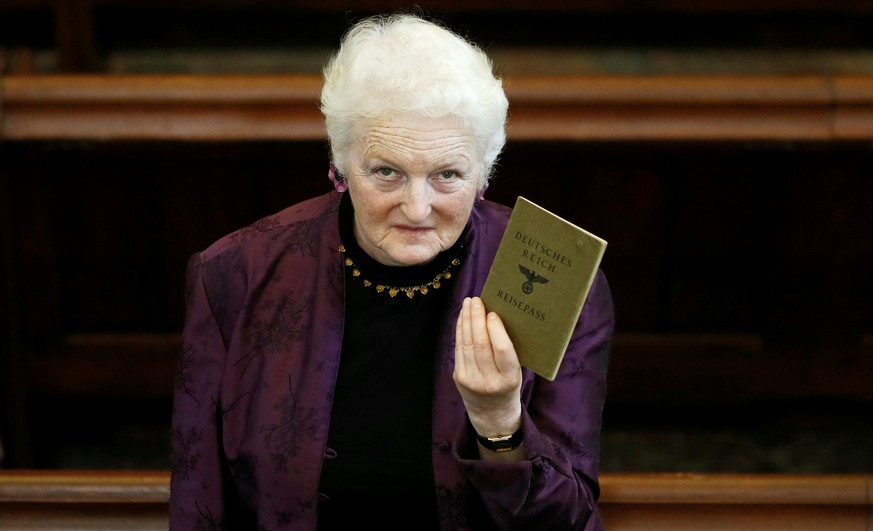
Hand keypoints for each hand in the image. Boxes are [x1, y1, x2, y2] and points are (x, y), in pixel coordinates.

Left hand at [453, 297, 521, 437]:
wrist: (492, 413)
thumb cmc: (508, 385)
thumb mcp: (516, 372)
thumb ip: (508, 350)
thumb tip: (498, 316)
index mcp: (510, 379)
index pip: (502, 350)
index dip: (496, 329)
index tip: (493, 313)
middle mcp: (489, 381)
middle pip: (480, 344)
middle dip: (477, 319)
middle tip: (477, 300)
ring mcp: (471, 380)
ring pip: (467, 344)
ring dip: (467, 320)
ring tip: (469, 303)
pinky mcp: (458, 377)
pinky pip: (459, 348)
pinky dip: (460, 330)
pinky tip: (463, 317)